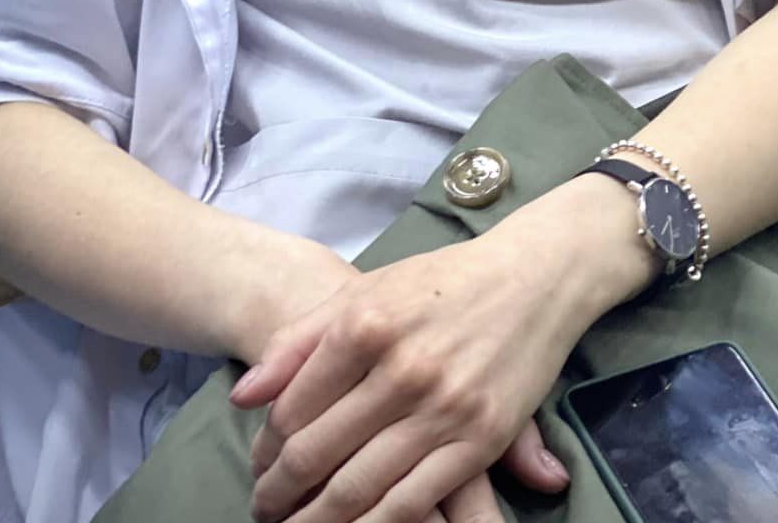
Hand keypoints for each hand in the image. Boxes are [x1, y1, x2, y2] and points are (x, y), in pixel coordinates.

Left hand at [230, 202, 616, 522]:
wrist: (534, 278)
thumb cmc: (442, 283)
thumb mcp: (366, 291)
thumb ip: (299, 340)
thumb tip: (243, 397)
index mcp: (365, 323)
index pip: (292, 407)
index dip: (264, 447)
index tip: (258, 464)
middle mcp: (400, 367)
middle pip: (316, 453)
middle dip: (279, 493)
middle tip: (264, 509)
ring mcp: (442, 408)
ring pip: (358, 489)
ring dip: (315, 521)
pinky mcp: (479, 440)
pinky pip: (412, 503)